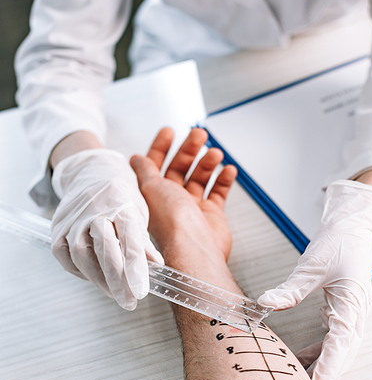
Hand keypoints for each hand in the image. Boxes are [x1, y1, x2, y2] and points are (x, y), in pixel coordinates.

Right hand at [51, 147, 162, 309]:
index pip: (130, 239)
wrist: (90, 173)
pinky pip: (67, 258)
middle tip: (129, 302)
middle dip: (117, 281)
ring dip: (100, 280)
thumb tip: (156, 267)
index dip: (136, 267)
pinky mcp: (58, 228)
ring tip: (116, 293)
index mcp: (121, 204)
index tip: (141, 290)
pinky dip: (82, 272)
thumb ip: (144, 241)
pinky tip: (95, 278)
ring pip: (83, 258)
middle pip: (104, 250)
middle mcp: (95, 210)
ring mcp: (73, 219)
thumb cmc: (120, 196)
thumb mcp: (139, 212)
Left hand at [130, 127, 236, 273]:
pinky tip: (228, 170)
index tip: (170, 132)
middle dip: (189, 150)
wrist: (195, 248)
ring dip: (208, 163)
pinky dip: (224, 179)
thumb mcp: (151, 188)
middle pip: (180, 168)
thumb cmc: (172, 222)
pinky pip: (218, 191)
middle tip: (200, 134)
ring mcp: (192, 207)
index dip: (161, 147)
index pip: (155, 165)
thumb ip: (146, 171)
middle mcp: (172, 200)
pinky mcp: (211, 215)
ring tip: (216, 154)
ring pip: (200, 177)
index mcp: (154, 194)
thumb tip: (136, 158)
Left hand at [258, 180, 371, 379]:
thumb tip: (266, 303)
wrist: (356, 227)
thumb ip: (291, 288)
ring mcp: (349, 318)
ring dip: (317, 371)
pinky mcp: (341, 314)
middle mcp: (354, 318)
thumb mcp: (313, 264)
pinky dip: (314, 355)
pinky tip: (297, 362)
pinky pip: (329, 343)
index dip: (326, 376)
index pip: (338, 351)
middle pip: (339, 360)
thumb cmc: (342, 242)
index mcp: (352, 308)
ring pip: (334, 355)